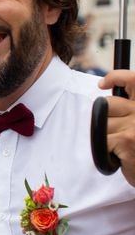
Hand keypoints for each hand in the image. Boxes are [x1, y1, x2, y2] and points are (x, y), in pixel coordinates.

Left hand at [98, 70, 134, 185]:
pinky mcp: (127, 139)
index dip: (116, 77)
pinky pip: (102, 140)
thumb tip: (104, 89)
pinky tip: (120, 156)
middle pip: (107, 104)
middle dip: (106, 119)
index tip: (103, 84)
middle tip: (120, 134)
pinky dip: (106, 151)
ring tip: (123, 147)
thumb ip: (128, 108)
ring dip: (107, 138)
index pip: (132, 79)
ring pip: (101, 123)